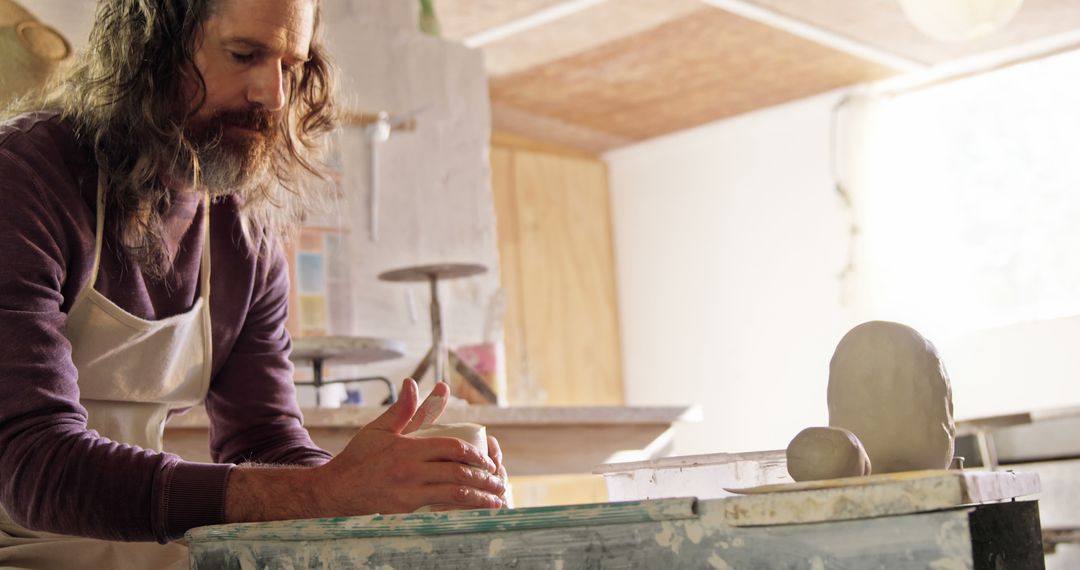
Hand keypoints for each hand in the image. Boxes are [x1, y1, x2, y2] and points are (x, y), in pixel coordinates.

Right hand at [312, 378, 506, 515]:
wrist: (335, 490)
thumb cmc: (358, 457)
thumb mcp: (379, 429)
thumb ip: (403, 409)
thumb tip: (413, 382)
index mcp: (407, 449)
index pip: (451, 447)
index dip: (474, 453)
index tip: (486, 458)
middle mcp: (409, 472)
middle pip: (457, 472)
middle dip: (483, 477)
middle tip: (498, 479)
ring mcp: (408, 494)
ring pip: (452, 494)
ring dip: (478, 497)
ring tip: (495, 498)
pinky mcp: (405, 511)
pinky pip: (440, 510)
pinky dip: (460, 511)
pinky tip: (473, 512)